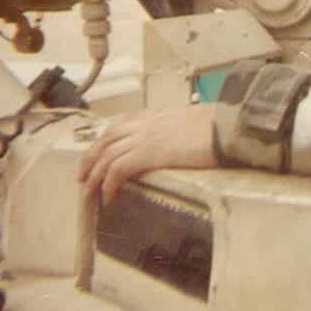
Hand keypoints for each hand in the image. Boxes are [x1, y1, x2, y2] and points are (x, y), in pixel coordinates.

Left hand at [78, 104, 217, 203]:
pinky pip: (118, 169)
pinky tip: (109, 196)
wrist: (228, 126)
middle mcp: (147, 123)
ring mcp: (147, 136)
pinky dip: (109, 183)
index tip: (98, 152)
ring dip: (94, 174)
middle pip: (107, 138)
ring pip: (107, 155)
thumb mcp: (196, 122)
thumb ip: (181, 130)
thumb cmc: (220, 126)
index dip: (105, 140)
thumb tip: (182, 141)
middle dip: (90, 157)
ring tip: (89, 191)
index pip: (122, 124)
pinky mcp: (150, 153)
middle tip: (83, 175)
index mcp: (158, 114)